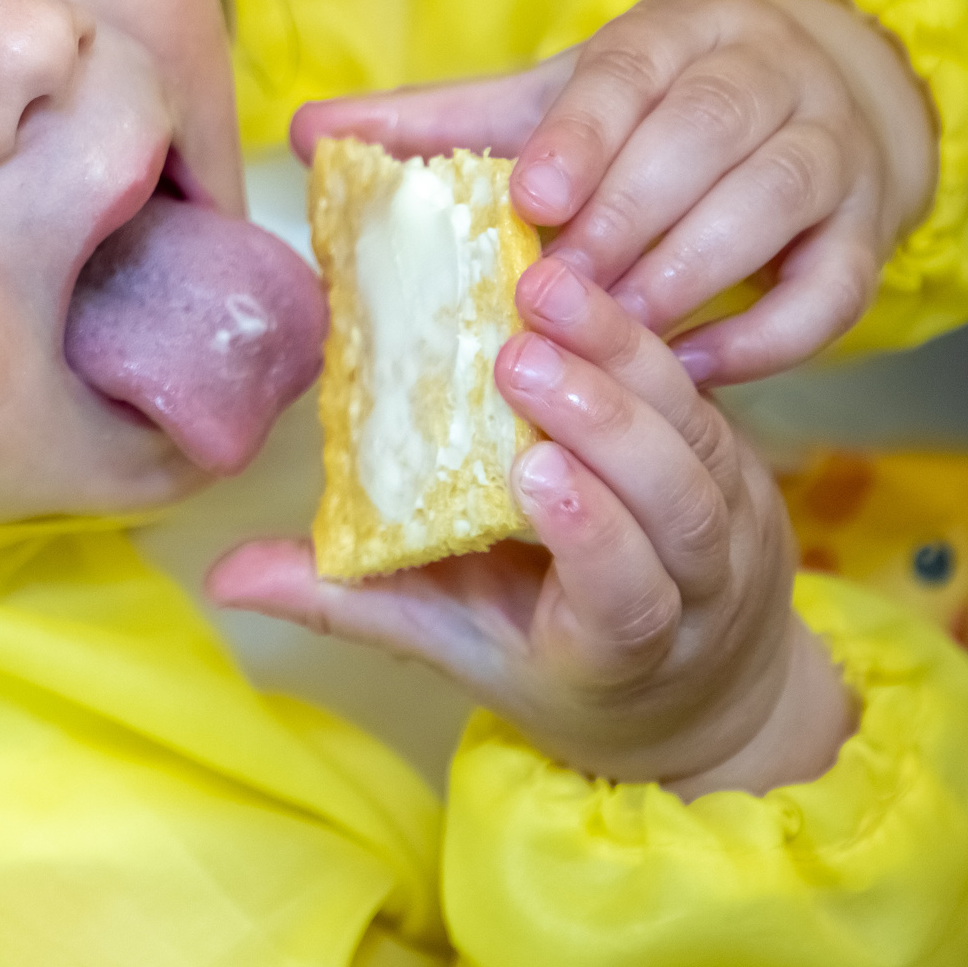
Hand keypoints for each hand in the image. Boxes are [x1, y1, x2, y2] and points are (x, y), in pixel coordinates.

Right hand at [209, 259, 850, 795]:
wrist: (700, 683)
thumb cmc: (558, 665)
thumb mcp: (458, 651)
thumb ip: (354, 605)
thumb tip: (225, 577)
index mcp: (626, 652)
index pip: (628, 598)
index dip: (594, 538)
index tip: (536, 473)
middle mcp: (703, 588)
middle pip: (677, 502)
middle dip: (606, 423)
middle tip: (520, 353)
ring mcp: (737, 517)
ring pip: (700, 434)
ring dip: (625, 357)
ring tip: (546, 288)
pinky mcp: (742, 457)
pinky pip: (704, 389)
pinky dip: (645, 336)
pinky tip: (582, 283)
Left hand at [289, 0, 937, 384]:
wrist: (806, 96)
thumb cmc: (645, 115)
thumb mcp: (549, 104)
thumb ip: (437, 123)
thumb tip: (306, 133)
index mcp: (674, 33)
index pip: (628, 72)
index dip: (582, 135)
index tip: (529, 196)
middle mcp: (763, 75)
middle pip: (706, 135)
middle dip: (629, 216)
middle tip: (555, 293)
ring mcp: (829, 150)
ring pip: (777, 200)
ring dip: (693, 272)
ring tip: (614, 331)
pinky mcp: (866, 232)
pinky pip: (834, 287)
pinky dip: (769, 336)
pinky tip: (693, 374)